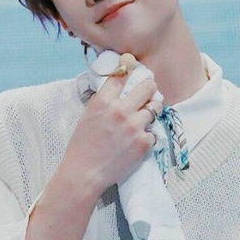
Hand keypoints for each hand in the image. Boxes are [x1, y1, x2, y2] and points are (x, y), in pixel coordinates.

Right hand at [63, 73, 161, 195]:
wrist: (84, 173)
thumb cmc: (82, 145)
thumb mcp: (88, 115)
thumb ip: (104, 100)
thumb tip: (119, 87)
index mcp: (104, 100)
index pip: (124, 73)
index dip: (130, 68)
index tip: (134, 66)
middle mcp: (120, 110)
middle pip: (148, 86)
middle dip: (149, 89)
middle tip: (148, 93)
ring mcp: (134, 126)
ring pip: (156, 107)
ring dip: (152, 111)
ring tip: (145, 117)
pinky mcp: (143, 143)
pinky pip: (154, 132)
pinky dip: (148, 136)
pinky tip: (137, 141)